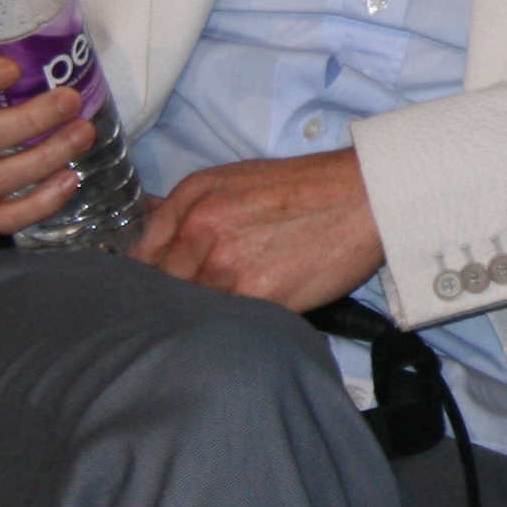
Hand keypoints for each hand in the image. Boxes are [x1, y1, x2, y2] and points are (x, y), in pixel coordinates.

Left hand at [132, 149, 385, 310]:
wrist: (366, 195)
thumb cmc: (306, 188)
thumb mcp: (233, 181)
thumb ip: (185, 210)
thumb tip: (143, 236)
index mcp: (191, 198)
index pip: (140, 255)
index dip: (144, 280)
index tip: (154, 294)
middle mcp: (200, 228)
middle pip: (160, 286)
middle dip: (172, 301)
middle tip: (192, 310)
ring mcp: (226, 263)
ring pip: (190, 308)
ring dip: (202, 317)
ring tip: (225, 316)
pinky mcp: (257, 293)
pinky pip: (226, 321)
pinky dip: (233, 325)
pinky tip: (248, 319)